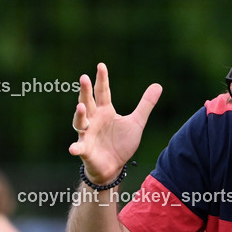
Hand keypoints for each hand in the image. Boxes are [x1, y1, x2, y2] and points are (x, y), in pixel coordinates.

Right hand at [69, 63, 161, 183]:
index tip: (101, 65)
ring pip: (80, 121)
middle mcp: (93, 119)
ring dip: (79, 114)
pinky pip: (79, 147)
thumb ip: (145, 104)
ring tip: (81, 107)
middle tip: (83, 77)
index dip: (102, 79)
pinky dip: (75, 147)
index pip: (103, 92)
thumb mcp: (137, 122)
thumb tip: (158, 85)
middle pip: (88, 102)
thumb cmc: (121, 143)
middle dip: (85, 91)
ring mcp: (87, 134)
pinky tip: (73, 148)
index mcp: (105, 110)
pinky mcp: (85, 149)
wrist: (114, 166)